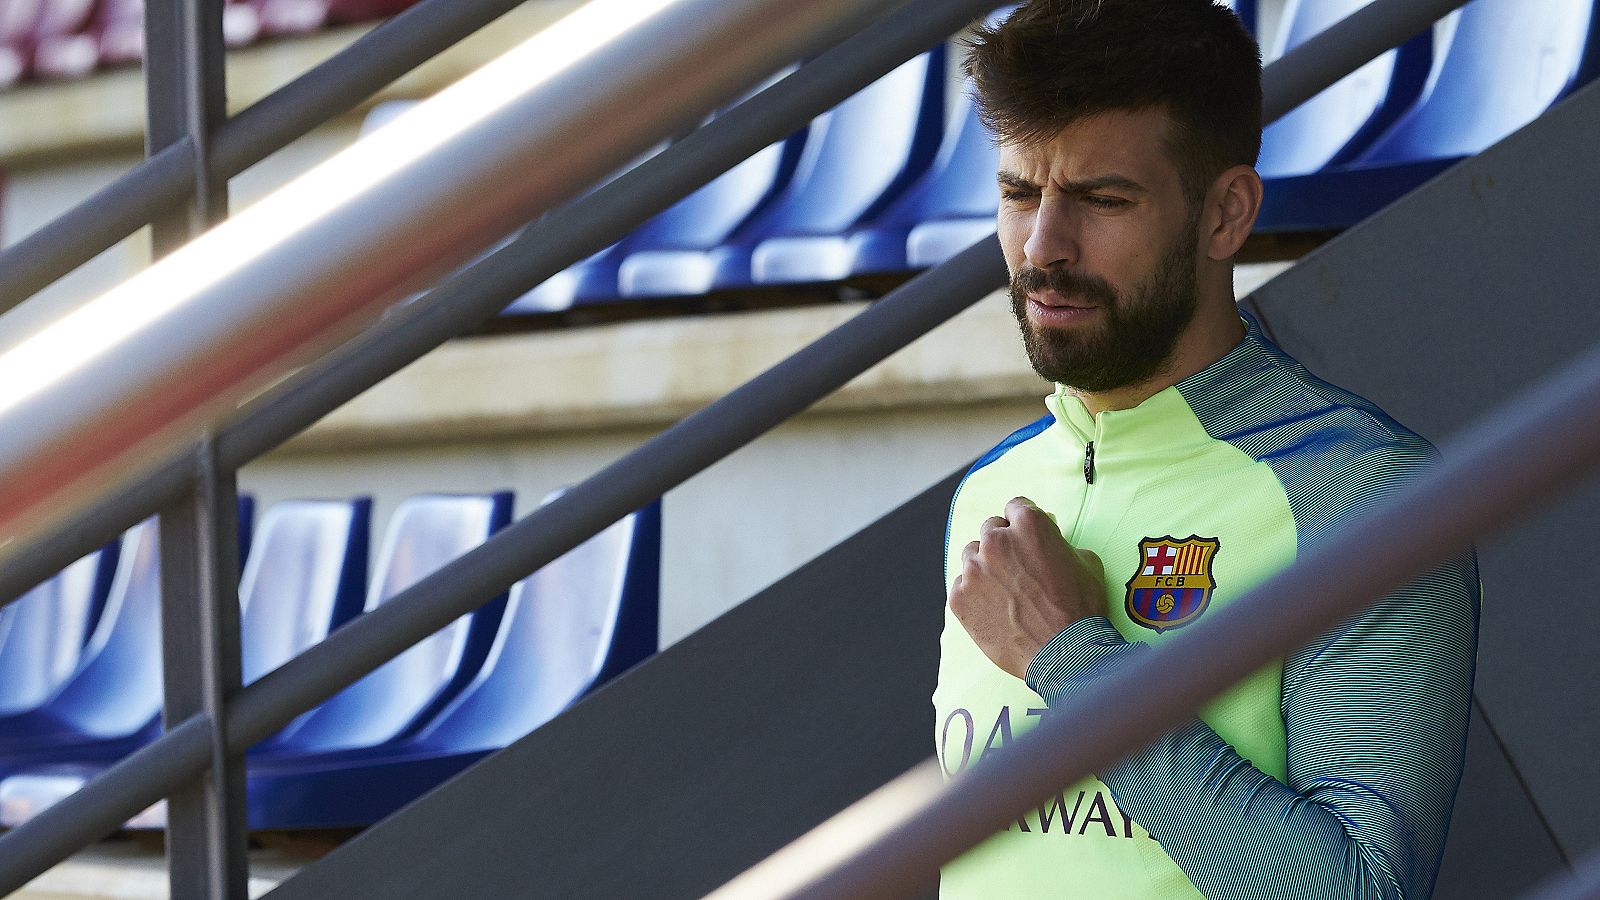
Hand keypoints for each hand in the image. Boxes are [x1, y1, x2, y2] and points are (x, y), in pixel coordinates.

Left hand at [949, 496, 1105, 679]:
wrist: (1065, 654)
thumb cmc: (1080, 609)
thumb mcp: (1086, 562)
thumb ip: (1060, 542)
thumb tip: (1051, 539)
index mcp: (1028, 524)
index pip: (1016, 506)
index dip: (1023, 522)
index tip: (1026, 536)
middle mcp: (995, 541)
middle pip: (991, 529)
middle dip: (1004, 543)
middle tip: (1017, 567)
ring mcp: (974, 569)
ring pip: (971, 556)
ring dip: (985, 567)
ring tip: (1005, 591)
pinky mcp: (959, 598)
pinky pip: (961, 586)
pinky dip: (974, 594)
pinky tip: (994, 609)